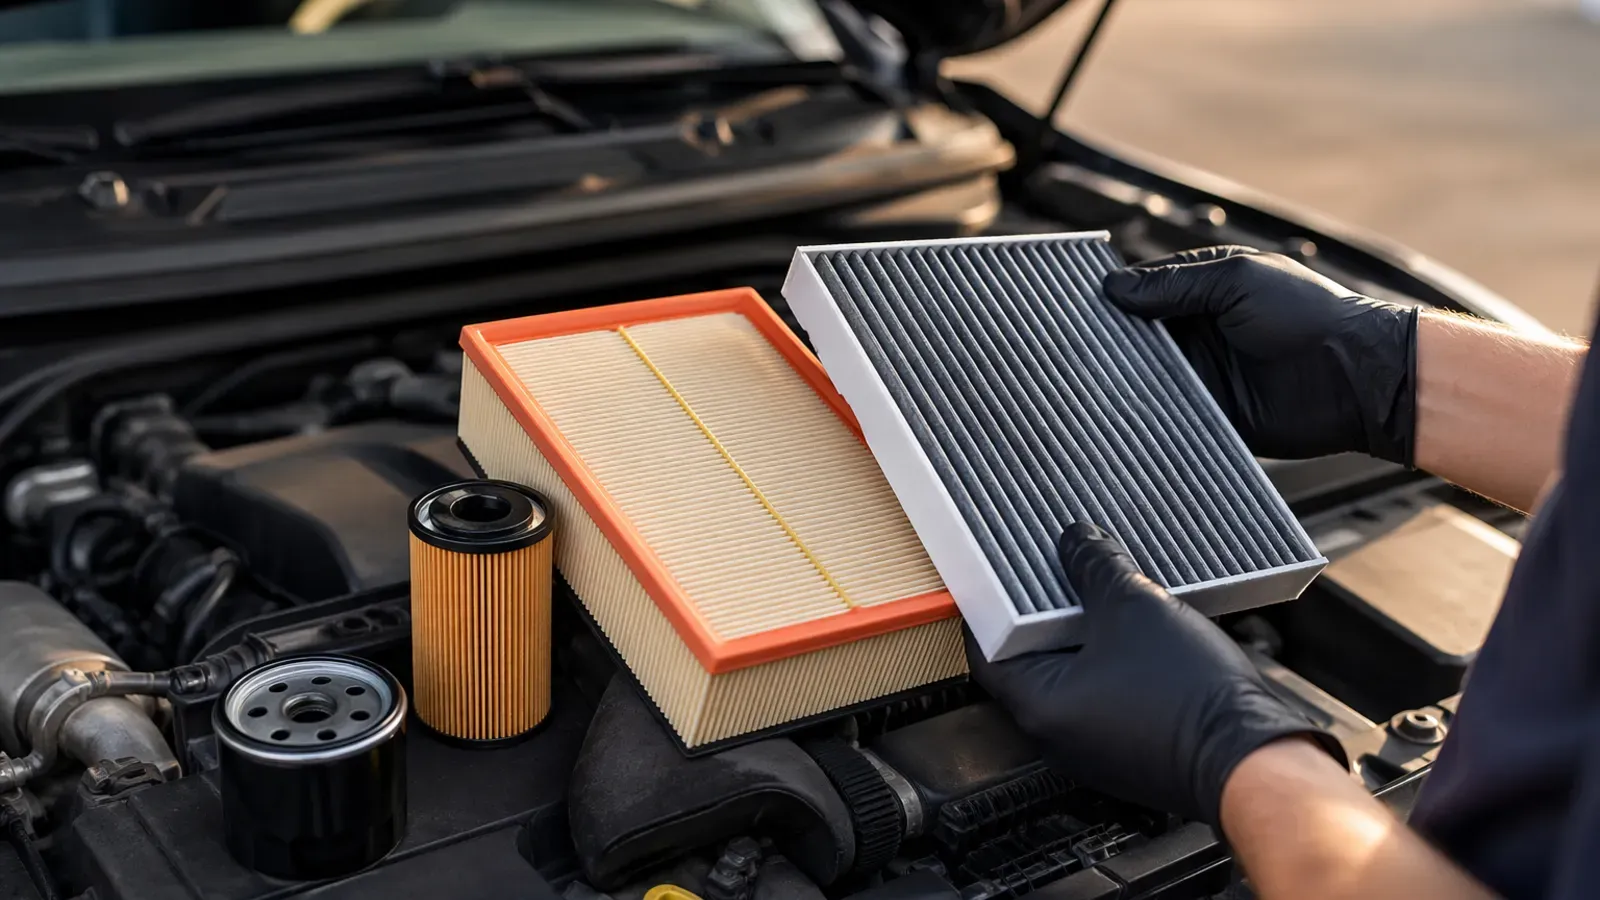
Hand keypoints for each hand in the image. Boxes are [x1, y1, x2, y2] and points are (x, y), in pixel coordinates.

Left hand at [967, 523, 1346, 824]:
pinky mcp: (1129, 746)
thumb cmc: (1190, 700)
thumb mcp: (1135, 606)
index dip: (991, 603)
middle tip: (1058, 573)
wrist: (1252, 757)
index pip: (987, 648)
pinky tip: (1137, 632)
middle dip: (1043, 613)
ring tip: (1104, 596)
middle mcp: (1057, 734)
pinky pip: (1104, 693)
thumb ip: (1095, 565)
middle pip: (1029, 658)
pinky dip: (1111, 660)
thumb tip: (1077, 541)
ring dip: (1083, 635)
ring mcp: (1094, 744)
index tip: (998, 573)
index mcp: (1039, 705)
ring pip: (1072, 674)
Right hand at [1102, 246, 1418, 463]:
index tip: (1077, 307)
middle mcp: (1198, 333)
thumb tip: (1114, 288)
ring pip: (1144, 377)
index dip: (1113, 299)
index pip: (1142, 292)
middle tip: (1074, 347)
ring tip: (1089, 380)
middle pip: (1136, 337)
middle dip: (1111, 342)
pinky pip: (1166, 415)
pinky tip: (1121, 412)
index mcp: (1204, 292)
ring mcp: (1201, 376)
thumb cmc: (1310, 315)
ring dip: (1123, 379)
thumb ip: (1176, 284)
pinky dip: (1146, 414)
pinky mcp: (1207, 415)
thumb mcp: (1239, 281)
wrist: (1356, 378)